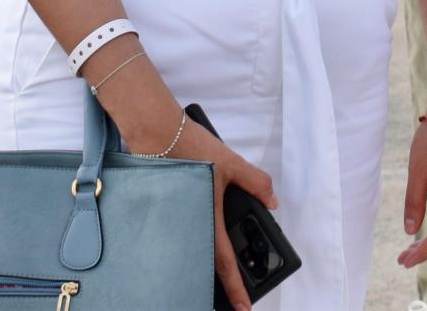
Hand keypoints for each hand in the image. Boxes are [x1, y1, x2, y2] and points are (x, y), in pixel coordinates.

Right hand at [169, 116, 278, 310]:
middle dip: (221, 281)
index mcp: (208, 217)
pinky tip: (200, 238)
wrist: (154, 133)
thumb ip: (255, 181)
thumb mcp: (231, 162)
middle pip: (206, 263)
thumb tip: (272, 201)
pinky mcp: (167, 214)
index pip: (224, 262)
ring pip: (194, 252)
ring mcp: (176, 222)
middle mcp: (189, 225)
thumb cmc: (189, 147)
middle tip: (234, 295)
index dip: (235, 288)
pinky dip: (194, 243)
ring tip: (220, 271)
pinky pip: (183, 236)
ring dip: (206, 263)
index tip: (244, 308)